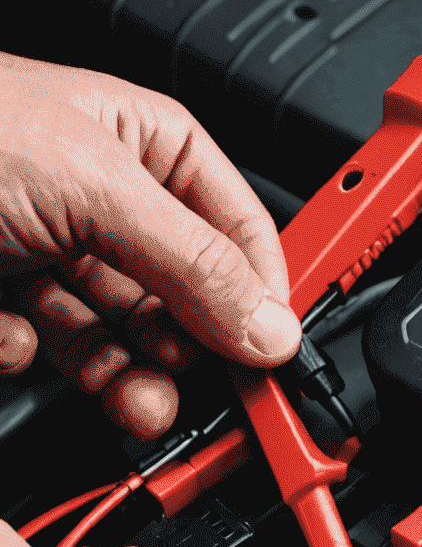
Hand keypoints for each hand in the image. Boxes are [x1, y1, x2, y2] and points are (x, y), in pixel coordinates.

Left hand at [0, 54, 301, 438]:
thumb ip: (193, 263)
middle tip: (191, 388)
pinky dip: (37, 358)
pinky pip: (52, 350)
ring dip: (129, 375)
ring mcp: (55, 250)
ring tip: (131, 399)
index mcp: (151, 147)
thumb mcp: (93, 186)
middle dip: (188, 350)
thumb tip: (271, 325)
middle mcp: (110, 200)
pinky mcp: (4, 300)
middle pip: (187, 297)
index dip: (261, 298)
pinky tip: (14, 342)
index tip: (270, 360)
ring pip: (126, 334)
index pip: (243, 234)